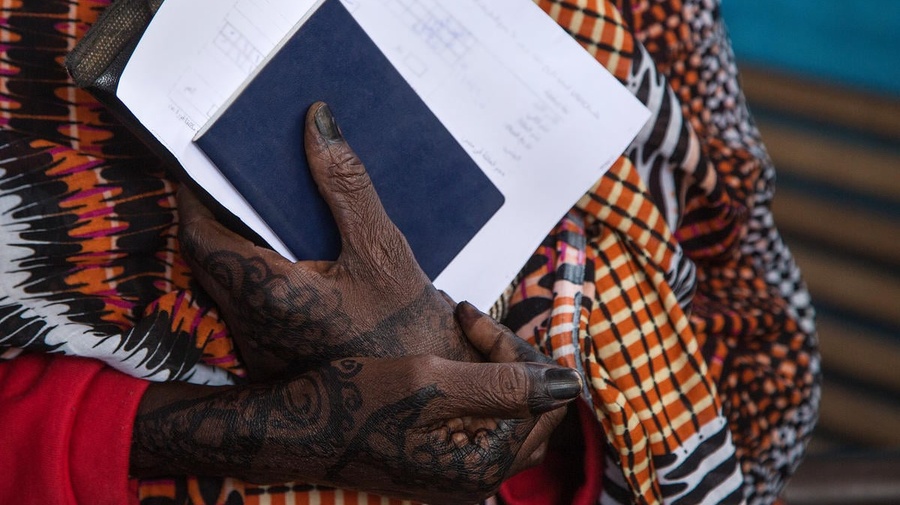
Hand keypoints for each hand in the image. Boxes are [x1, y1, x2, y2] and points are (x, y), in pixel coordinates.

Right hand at [130, 303, 581, 503]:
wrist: (295, 428)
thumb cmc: (352, 402)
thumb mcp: (431, 382)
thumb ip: (505, 383)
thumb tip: (571, 384)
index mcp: (484, 463)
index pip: (544, 400)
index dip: (519, 352)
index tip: (472, 318)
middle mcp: (478, 477)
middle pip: (533, 410)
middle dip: (513, 360)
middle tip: (473, 325)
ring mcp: (459, 473)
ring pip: (508, 414)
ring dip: (495, 371)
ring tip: (461, 336)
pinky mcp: (441, 462)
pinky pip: (481, 422)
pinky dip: (475, 387)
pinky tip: (448, 361)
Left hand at [178, 102, 478, 379]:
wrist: (426, 400)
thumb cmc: (409, 327)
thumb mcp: (382, 249)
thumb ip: (345, 184)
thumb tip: (317, 121)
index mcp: (271, 295)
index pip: (202, 236)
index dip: (194, 196)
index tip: (203, 163)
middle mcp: (252, 327)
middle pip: (210, 259)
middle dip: (219, 215)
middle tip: (239, 180)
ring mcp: (258, 350)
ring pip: (226, 285)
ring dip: (238, 247)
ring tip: (267, 212)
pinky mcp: (271, 361)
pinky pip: (247, 306)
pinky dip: (258, 274)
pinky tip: (292, 258)